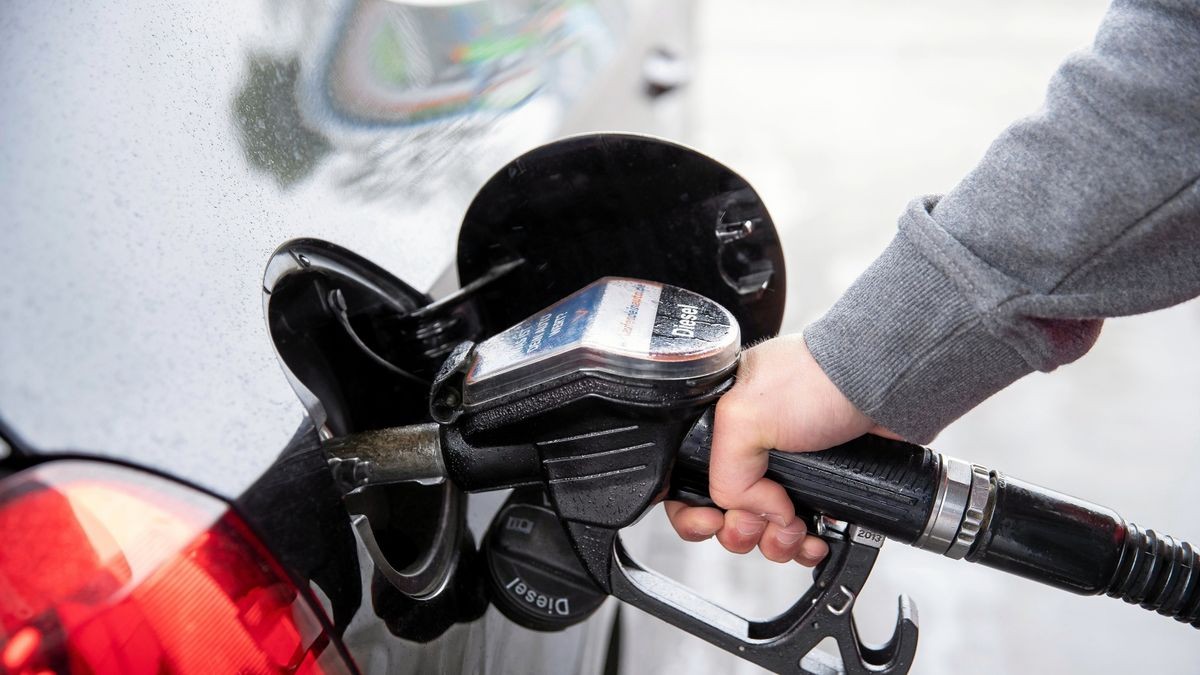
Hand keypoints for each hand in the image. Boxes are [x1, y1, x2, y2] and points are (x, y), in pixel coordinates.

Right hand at [664, 334, 897, 565]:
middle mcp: (748, 449)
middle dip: (739, 531)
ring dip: (774, 543)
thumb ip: (725, 474)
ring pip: (761, 529)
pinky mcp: (819, 486)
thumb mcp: (744, 416)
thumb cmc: (818, 380)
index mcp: (718, 426)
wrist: (881, 386)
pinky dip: (804, 543)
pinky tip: (814, 539)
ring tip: (793, 531)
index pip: (684, 480)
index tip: (712, 521)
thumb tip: (750, 512)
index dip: (690, 510)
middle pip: (723, 514)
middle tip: (756, 526)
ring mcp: (785, 470)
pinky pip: (799, 531)